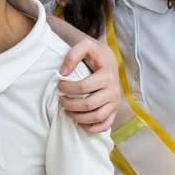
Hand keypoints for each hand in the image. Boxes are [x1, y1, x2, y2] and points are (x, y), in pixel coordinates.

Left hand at [51, 17, 120, 133]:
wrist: (108, 60)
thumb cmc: (94, 54)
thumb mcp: (84, 46)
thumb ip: (73, 54)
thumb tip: (63, 73)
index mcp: (107, 76)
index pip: (83, 87)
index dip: (68, 88)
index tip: (59, 85)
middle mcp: (114, 91)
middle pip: (88, 105)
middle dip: (70, 104)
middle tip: (60, 99)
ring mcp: (115, 103)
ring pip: (96, 117)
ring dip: (78, 117)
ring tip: (66, 110)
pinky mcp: (114, 111)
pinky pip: (104, 125)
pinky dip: (91, 127)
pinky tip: (79, 122)